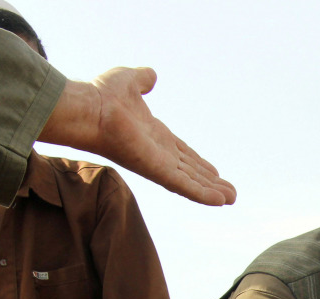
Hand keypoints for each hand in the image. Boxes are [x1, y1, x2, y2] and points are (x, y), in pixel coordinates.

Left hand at [40, 68, 236, 205]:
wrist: (89, 108)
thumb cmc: (101, 96)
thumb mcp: (129, 81)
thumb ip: (142, 80)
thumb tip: (150, 75)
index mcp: (153, 136)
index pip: (182, 154)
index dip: (199, 163)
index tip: (215, 172)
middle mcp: (157, 153)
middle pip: (190, 171)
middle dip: (210, 183)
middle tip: (229, 193)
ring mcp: (157, 164)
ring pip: (191, 182)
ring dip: (211, 192)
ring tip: (231, 199)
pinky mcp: (156, 170)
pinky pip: (184, 185)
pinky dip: (202, 194)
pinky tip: (219, 201)